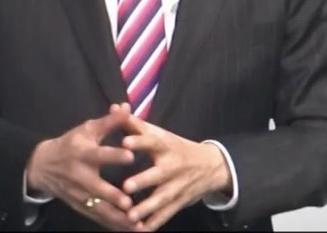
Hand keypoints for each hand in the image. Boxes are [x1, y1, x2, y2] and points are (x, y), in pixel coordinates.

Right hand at [26, 103, 141, 230]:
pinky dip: (114, 226)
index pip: (100, 154)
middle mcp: (81, 176)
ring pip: (100, 209)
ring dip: (117, 219)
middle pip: (98, 189)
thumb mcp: (87, 129)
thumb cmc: (71, 144)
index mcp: (84, 154)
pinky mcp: (81, 207)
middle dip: (113, 197)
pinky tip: (131, 230)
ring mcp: (80, 195)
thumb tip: (126, 106)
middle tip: (129, 204)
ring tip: (137, 225)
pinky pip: (99, 219)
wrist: (43, 166)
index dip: (114, 155)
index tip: (130, 156)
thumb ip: (109, 121)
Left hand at [120, 116, 231, 230]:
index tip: (124, 141)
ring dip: (147, 208)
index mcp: (165, 146)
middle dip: (143, 180)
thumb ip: (135, 124)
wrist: (210, 166)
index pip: (152, 141)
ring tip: (130, 217)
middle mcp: (172, 166)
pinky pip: (167, 214)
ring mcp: (177, 186)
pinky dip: (155, 223)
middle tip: (126, 187)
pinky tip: (142, 231)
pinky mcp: (179, 201)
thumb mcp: (159, 133)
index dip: (139, 140)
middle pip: (158, 174)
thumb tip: (115, 106)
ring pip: (162, 198)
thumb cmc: (175, 147)